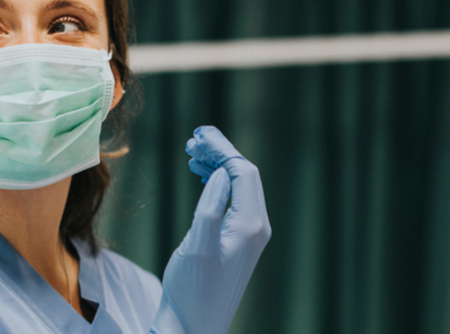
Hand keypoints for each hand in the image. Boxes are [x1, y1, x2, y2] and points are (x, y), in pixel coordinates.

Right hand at [151, 126, 271, 333]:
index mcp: (250, 225)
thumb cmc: (192, 290)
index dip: (222, 149)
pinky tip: (201, 177)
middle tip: (192, 140)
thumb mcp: (197, 246)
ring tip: (192, 154)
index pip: (243, 171)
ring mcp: (250, 235)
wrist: (194, 325)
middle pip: (244, 175)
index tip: (198, 134)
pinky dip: (218, 184)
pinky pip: (234, 201)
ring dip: (217, 167)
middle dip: (219, 154)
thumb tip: (221, 173)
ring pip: (238, 187)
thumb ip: (211, 207)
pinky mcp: (239, 241)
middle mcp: (257, 227)